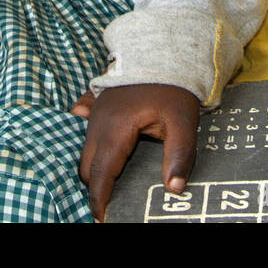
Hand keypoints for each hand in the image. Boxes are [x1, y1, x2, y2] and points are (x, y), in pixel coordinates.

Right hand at [77, 84, 200, 221]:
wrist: (166, 48)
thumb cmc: (175, 86)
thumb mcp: (184, 120)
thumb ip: (180, 155)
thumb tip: (174, 188)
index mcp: (116, 128)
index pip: (100, 173)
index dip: (99, 199)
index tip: (102, 218)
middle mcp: (99, 120)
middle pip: (87, 165)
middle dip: (96, 185)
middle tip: (112, 201)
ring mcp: (95, 109)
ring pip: (85, 148)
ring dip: (94, 165)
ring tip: (111, 181)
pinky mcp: (97, 100)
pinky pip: (83, 124)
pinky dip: (89, 140)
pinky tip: (101, 149)